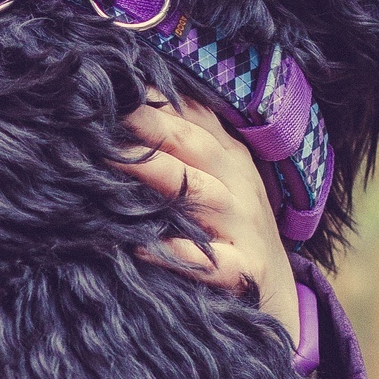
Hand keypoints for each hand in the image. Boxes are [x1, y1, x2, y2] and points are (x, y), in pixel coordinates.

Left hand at [120, 94, 301, 344]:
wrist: (277, 294)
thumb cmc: (232, 230)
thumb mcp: (220, 180)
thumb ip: (185, 144)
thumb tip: (133, 103)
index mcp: (230, 159)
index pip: (193, 119)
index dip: (154, 100)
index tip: (111, 84)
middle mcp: (238, 186)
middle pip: (194, 146)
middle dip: (149, 125)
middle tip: (100, 112)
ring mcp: (244, 228)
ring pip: (201, 195)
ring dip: (158, 174)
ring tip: (112, 160)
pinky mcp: (245, 272)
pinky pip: (212, 263)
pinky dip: (180, 256)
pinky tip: (141, 247)